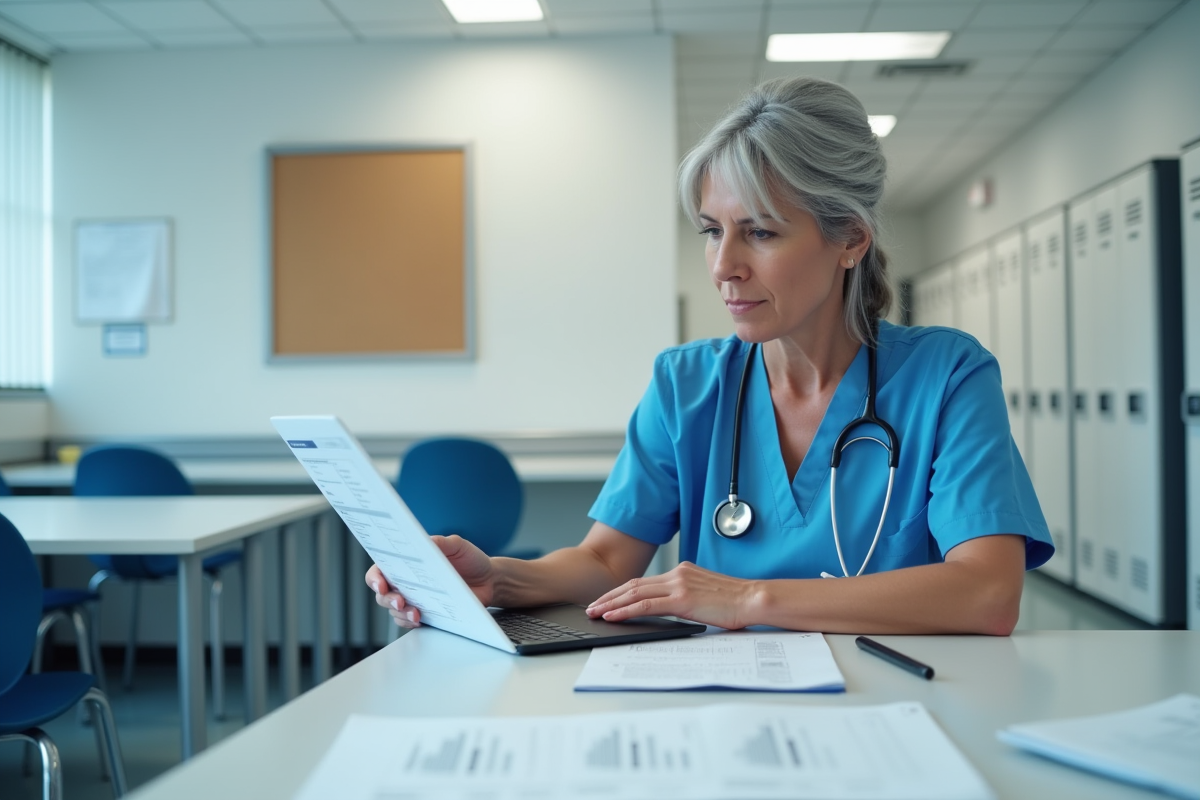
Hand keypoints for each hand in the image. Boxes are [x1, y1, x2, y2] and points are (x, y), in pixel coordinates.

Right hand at [365, 535, 495, 628]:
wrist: (489, 581)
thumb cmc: (470, 559)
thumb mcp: (457, 545)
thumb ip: (441, 542)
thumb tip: (425, 541)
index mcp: (409, 562)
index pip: (381, 569)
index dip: (375, 577)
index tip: (381, 582)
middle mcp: (407, 582)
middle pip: (383, 593)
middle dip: (387, 598)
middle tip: (400, 601)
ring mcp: (415, 600)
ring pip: (394, 611)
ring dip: (400, 613)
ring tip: (415, 613)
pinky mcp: (426, 615)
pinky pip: (409, 622)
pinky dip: (411, 623)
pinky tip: (419, 620)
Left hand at [585, 561, 761, 629]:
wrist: (753, 598)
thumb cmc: (736, 602)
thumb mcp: (706, 595)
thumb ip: (687, 597)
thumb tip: (673, 610)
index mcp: (682, 572)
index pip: (644, 582)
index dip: (622, 591)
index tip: (607, 600)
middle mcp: (677, 574)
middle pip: (633, 585)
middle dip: (609, 596)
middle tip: (591, 606)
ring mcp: (678, 585)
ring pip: (634, 593)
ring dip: (611, 604)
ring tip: (595, 612)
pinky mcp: (682, 599)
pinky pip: (646, 605)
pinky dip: (626, 610)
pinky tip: (613, 616)